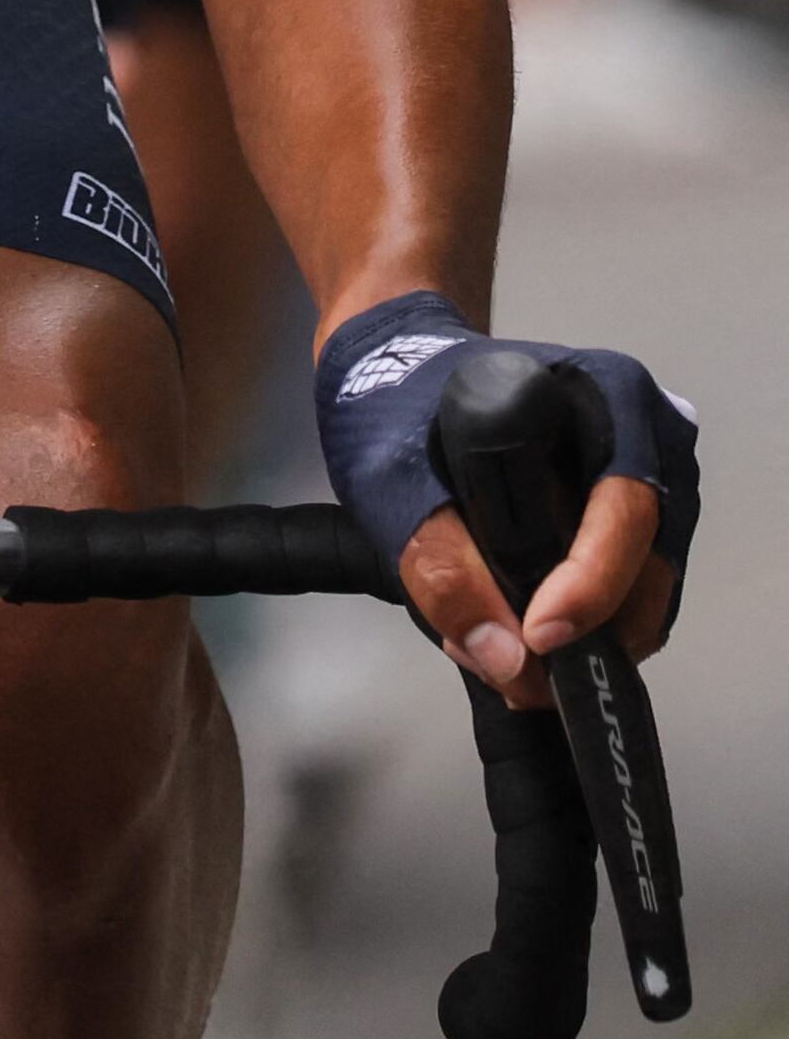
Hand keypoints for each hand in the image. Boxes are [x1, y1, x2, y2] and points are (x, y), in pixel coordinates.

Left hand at [318, 295, 694, 700]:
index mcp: (610, 400)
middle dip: (583, 631)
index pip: (627, 510)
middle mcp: (650, 441)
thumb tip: (508, 661)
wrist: (389, 366)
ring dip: (577, 637)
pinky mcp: (624, 522)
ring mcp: (645, 483)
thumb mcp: (391, 478)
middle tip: (509, 672)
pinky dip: (574, 622)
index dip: (590, 585)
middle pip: (647, 563)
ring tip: (493, 649)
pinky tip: (511, 629)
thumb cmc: (393, 402)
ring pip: (640, 591)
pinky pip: (621, 590)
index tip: (537, 637)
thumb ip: (442, 568)